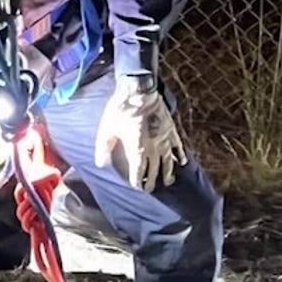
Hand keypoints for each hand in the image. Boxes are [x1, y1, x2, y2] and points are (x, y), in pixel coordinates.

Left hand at [93, 75, 185, 191]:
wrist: (138, 91)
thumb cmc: (120, 110)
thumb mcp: (106, 130)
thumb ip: (103, 148)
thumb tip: (100, 164)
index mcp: (137, 151)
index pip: (139, 173)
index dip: (138, 182)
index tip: (137, 187)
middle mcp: (153, 149)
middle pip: (154, 170)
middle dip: (152, 181)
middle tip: (151, 189)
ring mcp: (164, 140)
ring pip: (168, 162)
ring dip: (167, 173)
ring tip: (168, 181)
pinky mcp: (171, 130)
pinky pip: (177, 146)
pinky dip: (180, 155)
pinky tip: (182, 162)